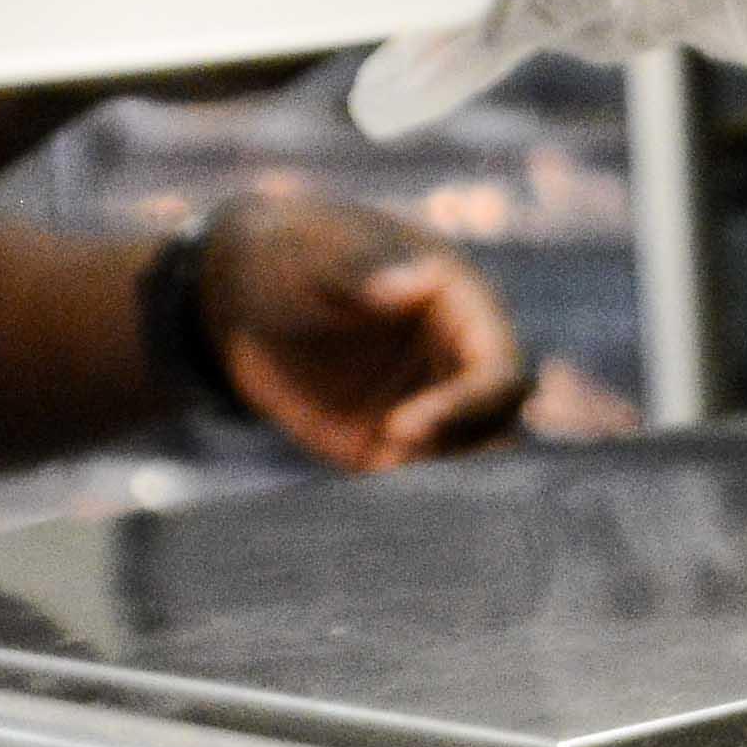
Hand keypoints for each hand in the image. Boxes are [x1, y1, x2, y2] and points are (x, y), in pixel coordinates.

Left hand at [197, 179, 527, 468]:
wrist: (246, 296)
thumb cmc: (290, 259)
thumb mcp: (315, 258)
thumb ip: (364, 270)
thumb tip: (423, 280)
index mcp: (463, 304)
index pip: (500, 368)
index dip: (469, 406)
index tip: (403, 427)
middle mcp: (459, 356)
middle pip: (500, 419)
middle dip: (460, 444)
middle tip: (389, 447)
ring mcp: (431, 400)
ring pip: (472, 453)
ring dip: (437, 470)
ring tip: (374, 458)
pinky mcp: (393, 442)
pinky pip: (421, 476)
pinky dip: (405, 488)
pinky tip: (362, 470)